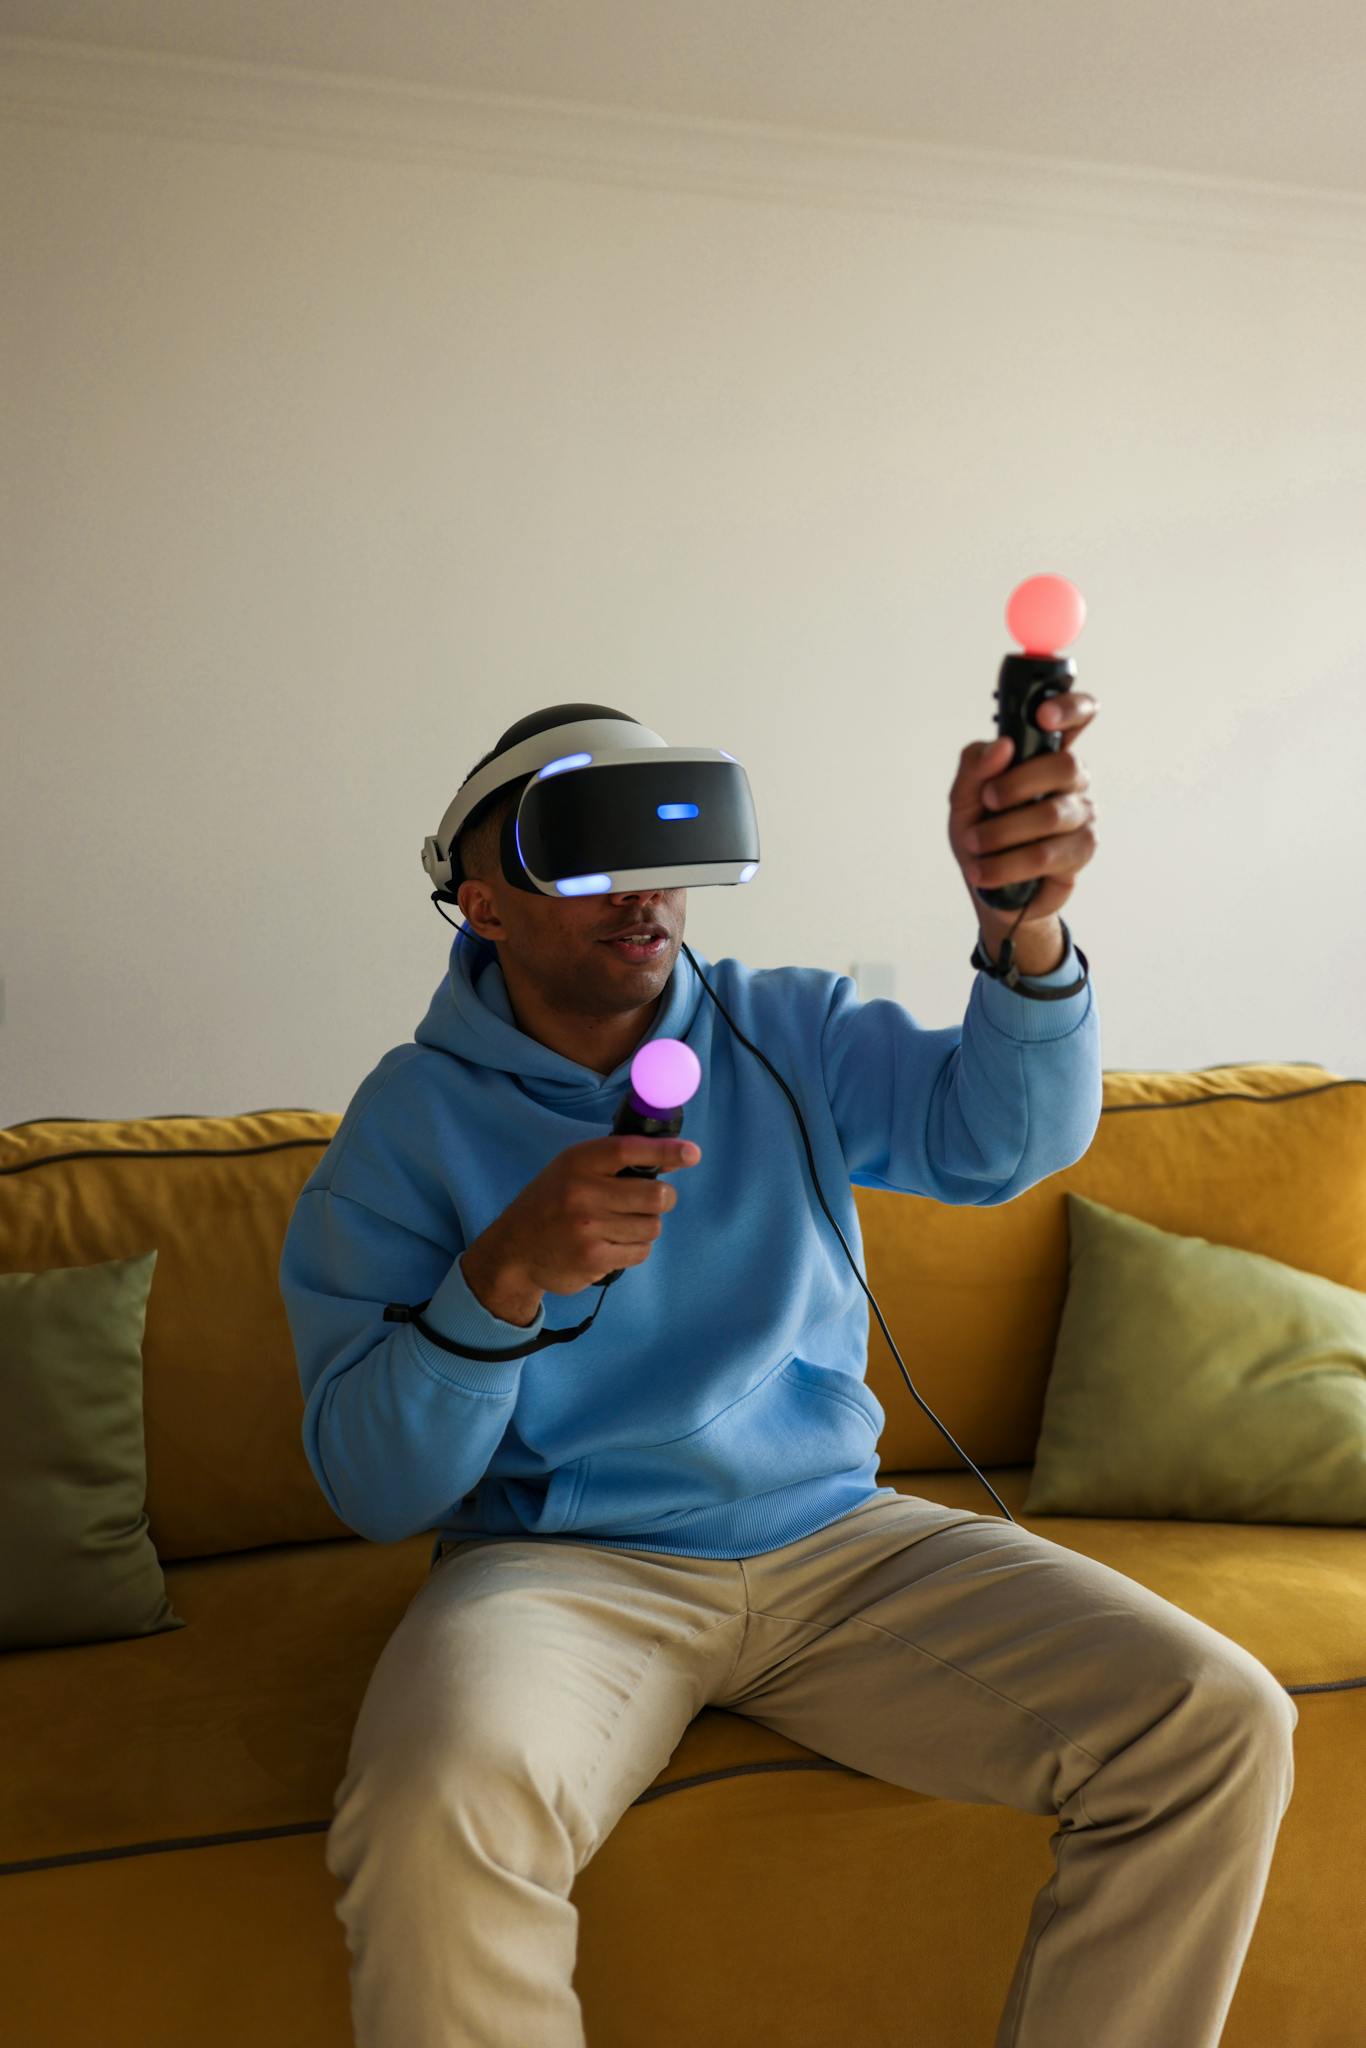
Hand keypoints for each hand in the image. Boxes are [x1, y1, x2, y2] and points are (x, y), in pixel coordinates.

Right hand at [486, 1134, 701, 1297]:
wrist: (513, 1250)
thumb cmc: (550, 1203)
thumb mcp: (570, 1170)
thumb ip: (612, 1162)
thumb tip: (672, 1157)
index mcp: (578, 1162)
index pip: (630, 1149)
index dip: (666, 1151)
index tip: (692, 1154)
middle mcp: (582, 1192)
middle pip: (655, 1195)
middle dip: (663, 1199)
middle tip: (652, 1201)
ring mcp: (587, 1227)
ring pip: (652, 1226)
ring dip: (646, 1226)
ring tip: (621, 1226)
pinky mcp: (593, 1259)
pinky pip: (640, 1252)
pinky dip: (634, 1249)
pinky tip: (612, 1245)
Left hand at [947, 692, 1099, 926]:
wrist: (987, 886)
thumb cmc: (980, 834)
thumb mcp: (963, 799)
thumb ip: (975, 767)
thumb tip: (1002, 745)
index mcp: (1045, 754)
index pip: (1077, 716)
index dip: (1069, 708)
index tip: (1042, 716)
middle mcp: (1071, 779)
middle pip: (1065, 766)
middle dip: (1016, 784)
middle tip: (987, 800)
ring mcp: (1081, 814)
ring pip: (1052, 814)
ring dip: (1003, 832)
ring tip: (975, 845)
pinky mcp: (1081, 851)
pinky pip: (1048, 854)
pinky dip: (1008, 864)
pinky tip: (986, 871)